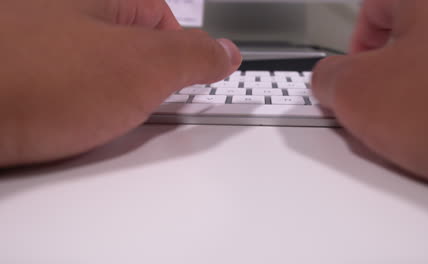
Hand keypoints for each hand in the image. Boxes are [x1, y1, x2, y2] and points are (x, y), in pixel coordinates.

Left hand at [0, 0, 241, 166]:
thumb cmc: (38, 80)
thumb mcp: (143, 67)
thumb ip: (194, 56)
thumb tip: (227, 51)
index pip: (166, 24)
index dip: (179, 61)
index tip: (182, 89)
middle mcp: (72, 12)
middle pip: (132, 50)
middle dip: (139, 84)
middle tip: (131, 106)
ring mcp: (45, 42)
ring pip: (98, 74)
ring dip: (104, 101)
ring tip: (88, 115)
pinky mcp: (26, 74)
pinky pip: (67, 89)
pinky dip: (74, 107)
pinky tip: (64, 119)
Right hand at [312, 0, 427, 190]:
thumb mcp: (359, 91)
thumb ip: (327, 77)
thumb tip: (328, 81)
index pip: (373, 8)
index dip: (354, 48)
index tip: (355, 79)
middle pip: (410, 40)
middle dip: (390, 79)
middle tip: (385, 109)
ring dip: (422, 99)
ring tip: (422, 130)